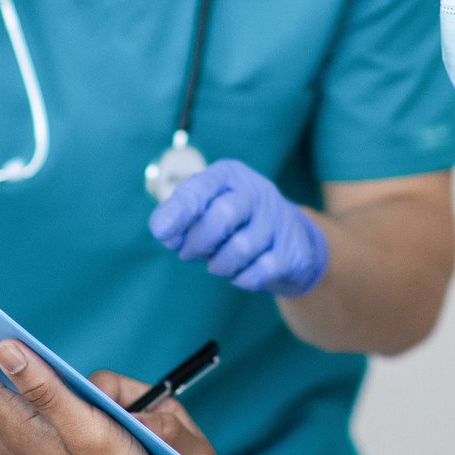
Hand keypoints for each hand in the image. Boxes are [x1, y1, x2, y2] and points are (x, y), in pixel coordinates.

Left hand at [148, 159, 329, 295]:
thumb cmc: (234, 222)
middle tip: (187, 254)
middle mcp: (257, 191)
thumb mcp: (204, 210)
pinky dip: (243, 278)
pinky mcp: (293, 250)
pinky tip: (241, 273)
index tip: (161, 232)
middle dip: (199, 242)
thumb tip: (165, 232)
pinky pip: (261, 271)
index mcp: (230, 176)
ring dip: (220, 264)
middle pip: (224, 214)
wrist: (289, 239)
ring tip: (217, 264)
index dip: (179, 210)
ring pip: (241, 247)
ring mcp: (279, 220)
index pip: (202, 187)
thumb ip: (179, 217)